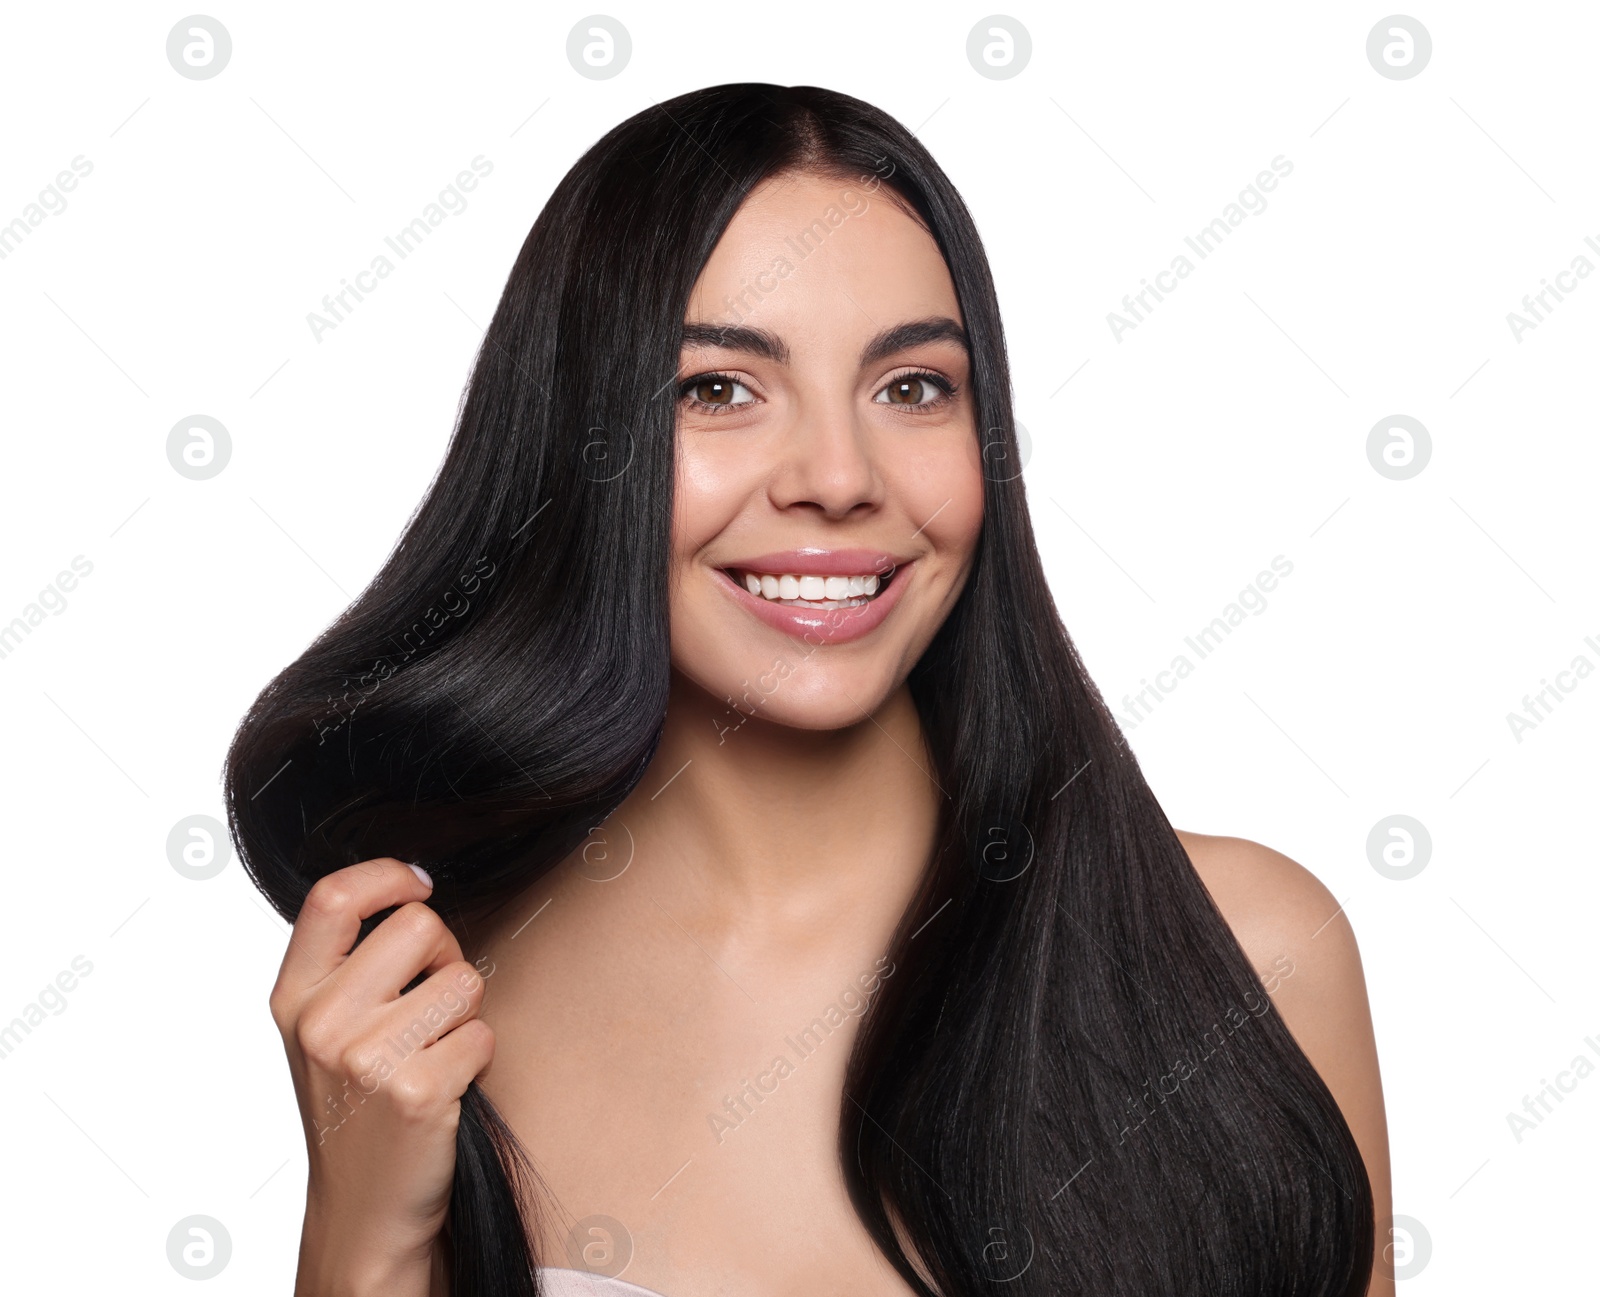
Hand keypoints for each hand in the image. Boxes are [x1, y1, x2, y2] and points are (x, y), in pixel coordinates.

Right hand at [268, 858, 493, 1295]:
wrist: (364, 1209)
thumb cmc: (357, 1107)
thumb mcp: (322, 1030)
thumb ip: (349, 963)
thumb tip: (415, 888)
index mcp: (293, 998)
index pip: (332, 897)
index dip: (386, 876)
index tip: (417, 886)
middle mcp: (319, 1024)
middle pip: (420, 926)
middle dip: (444, 956)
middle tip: (430, 1005)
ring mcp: (364, 1060)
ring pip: (463, 979)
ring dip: (465, 1014)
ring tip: (432, 1054)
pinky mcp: (416, 1093)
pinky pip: (483, 1034)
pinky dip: (478, 1057)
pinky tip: (446, 1088)